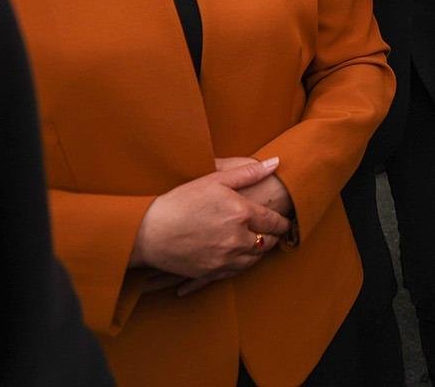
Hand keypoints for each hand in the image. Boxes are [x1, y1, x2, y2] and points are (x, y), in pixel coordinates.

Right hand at [130, 158, 289, 279]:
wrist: (148, 232)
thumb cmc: (180, 201)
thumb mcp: (214, 179)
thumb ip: (248, 172)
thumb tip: (276, 163)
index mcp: (241, 213)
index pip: (274, 221)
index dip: (283, 222)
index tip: (286, 221)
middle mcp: (237, 238)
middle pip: (268, 242)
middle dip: (273, 237)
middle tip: (274, 232)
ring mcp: (225, 258)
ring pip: (254, 259)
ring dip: (259, 251)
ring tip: (258, 243)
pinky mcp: (212, 272)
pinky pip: (237, 272)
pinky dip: (243, 264)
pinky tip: (241, 256)